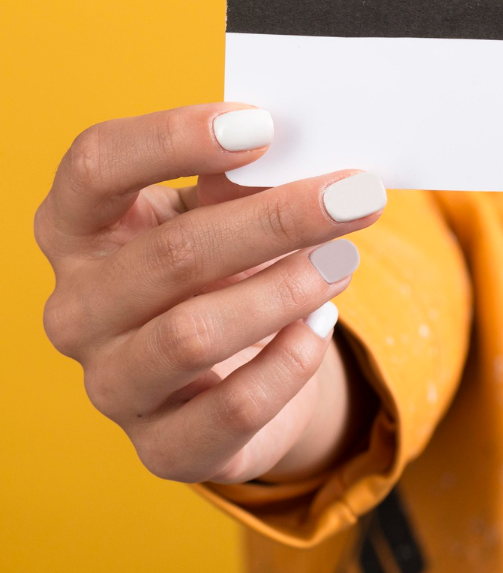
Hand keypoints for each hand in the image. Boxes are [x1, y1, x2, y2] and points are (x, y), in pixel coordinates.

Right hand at [34, 104, 385, 484]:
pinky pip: (235, 406)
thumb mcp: (223, 213)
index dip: (172, 138)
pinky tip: (321, 325)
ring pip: (195, 334)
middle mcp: (78, 309)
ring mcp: (112, 383)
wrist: (236, 375)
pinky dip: (291, 360)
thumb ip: (244, 179)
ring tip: (343, 259)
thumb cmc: (224, 269)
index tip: (261, 126)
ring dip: (286, 290)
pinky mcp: (163, 447)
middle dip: (277, 220)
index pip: (94, 165)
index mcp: (78, 229)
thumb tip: (301, 152)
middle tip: (355, 196)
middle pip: (171, 253)